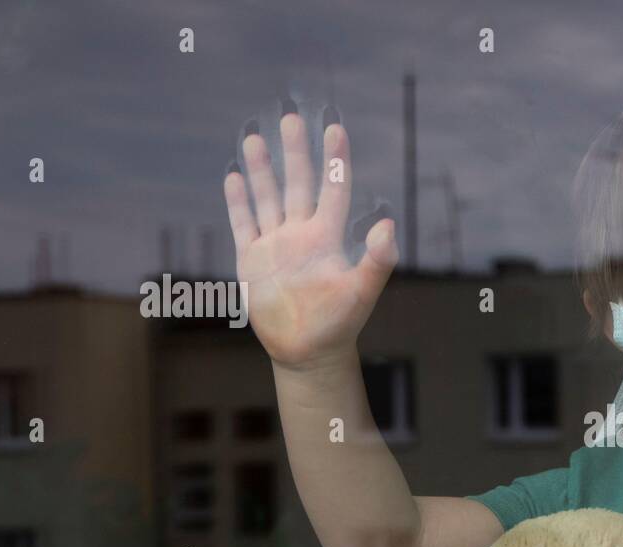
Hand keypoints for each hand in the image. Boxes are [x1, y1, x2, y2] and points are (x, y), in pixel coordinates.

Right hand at [223, 111, 397, 369]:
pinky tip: (234, 177)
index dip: (334, 161)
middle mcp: (301, 235)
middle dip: (294, 152)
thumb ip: (376, 260)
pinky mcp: (252, 260)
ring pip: (267, 197)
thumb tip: (388, 227)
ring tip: (255, 137)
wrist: (307, 352)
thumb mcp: (362, 292)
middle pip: (297, 184)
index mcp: (327, 238)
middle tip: (291, 118)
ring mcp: (275, 245)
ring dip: (261, 169)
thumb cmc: (340, 324)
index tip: (335, 129)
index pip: (332, 189)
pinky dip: (238, 202)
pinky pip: (244, 224)